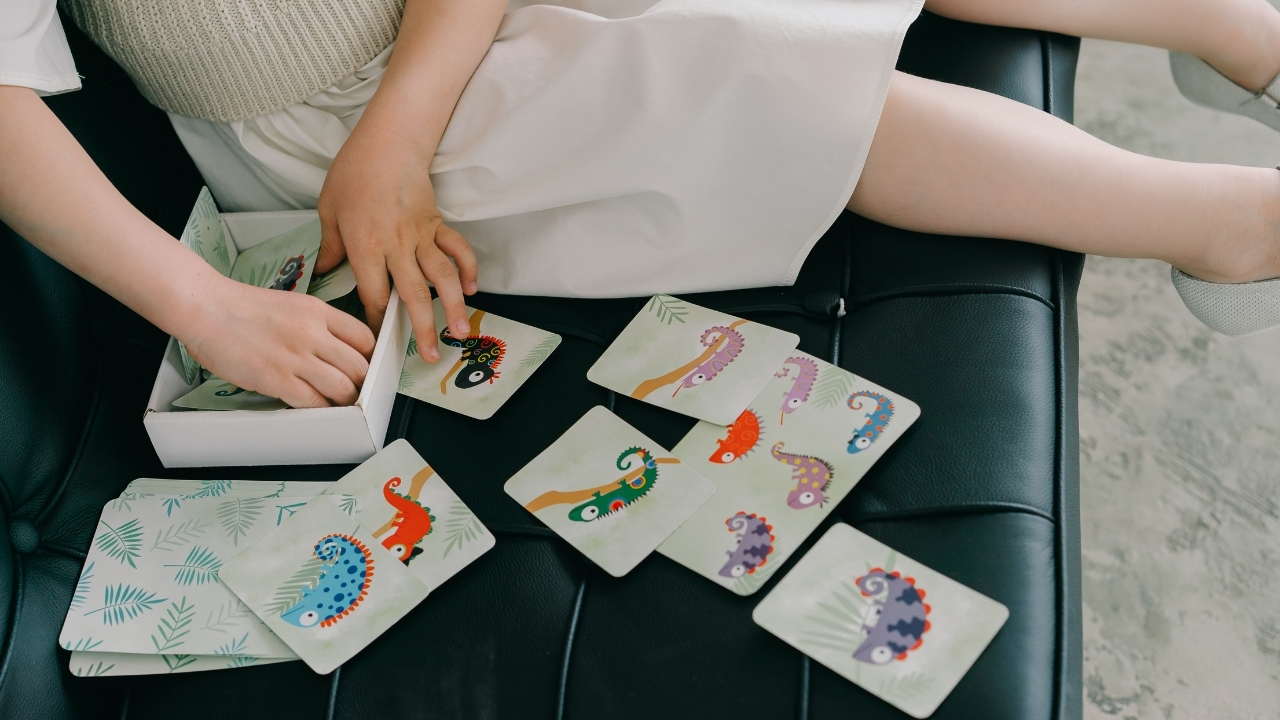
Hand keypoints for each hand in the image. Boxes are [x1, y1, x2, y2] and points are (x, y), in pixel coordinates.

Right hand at [179, 276, 375, 407]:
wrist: (206, 308)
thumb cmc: (242, 307)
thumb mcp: (293, 304)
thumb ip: (318, 324)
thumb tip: (337, 348)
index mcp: (319, 312)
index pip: (364, 338)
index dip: (368, 357)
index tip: (364, 366)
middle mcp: (313, 333)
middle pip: (359, 366)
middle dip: (361, 382)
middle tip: (355, 389)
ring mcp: (296, 357)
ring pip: (343, 387)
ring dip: (345, 400)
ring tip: (338, 402)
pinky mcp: (277, 379)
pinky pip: (313, 402)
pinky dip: (320, 409)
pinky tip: (316, 407)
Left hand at [316, 123, 476, 362]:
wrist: (388, 142)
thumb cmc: (354, 172)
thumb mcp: (329, 208)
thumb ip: (330, 245)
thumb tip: (323, 271)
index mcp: (366, 245)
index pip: (372, 294)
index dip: (375, 321)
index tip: (377, 340)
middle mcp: (396, 246)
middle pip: (411, 295)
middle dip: (422, 329)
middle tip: (428, 356)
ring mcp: (421, 236)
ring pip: (441, 278)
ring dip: (452, 307)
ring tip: (459, 333)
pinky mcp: (436, 224)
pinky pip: (457, 250)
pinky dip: (467, 269)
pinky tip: (470, 290)